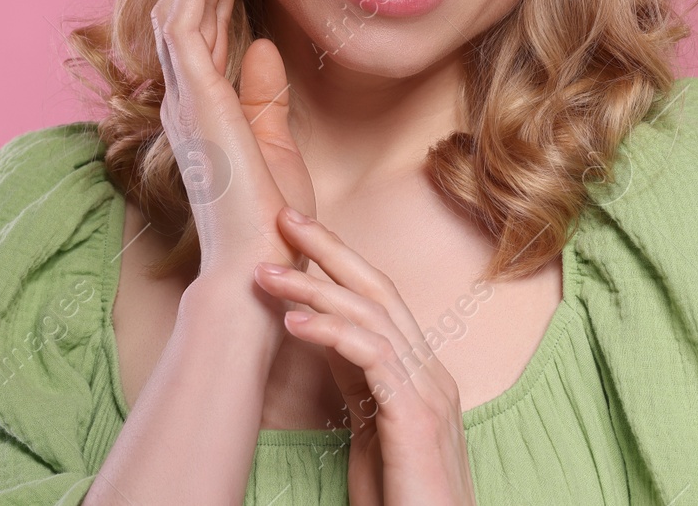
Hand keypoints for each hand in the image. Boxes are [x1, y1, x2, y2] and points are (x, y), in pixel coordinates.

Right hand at [150, 0, 315, 282]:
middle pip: (183, 11)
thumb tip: (265, 48)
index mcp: (199, 110)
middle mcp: (182, 99)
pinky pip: (183, 22)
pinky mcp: (194, 98)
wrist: (260, 264)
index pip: (200, 32)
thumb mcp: (274, 145)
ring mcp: (183, 98)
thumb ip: (264, 96)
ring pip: (176, 7)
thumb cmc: (269, 219)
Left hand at [253, 207, 477, 505]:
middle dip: (329, 249)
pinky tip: (295, 324)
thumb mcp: (373, 430)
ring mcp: (429, 391)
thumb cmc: (404, 497)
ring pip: (373, 316)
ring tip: (266, 275)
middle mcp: (431, 371)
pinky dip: (332, 332)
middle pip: (379, 290)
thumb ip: (359, 383)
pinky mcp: (417, 416)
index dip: (339, 262)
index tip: (296, 236)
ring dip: (314, 288)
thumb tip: (322, 337)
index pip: (380, 300)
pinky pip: (373, 357)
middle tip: (283, 219)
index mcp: (420, 372)